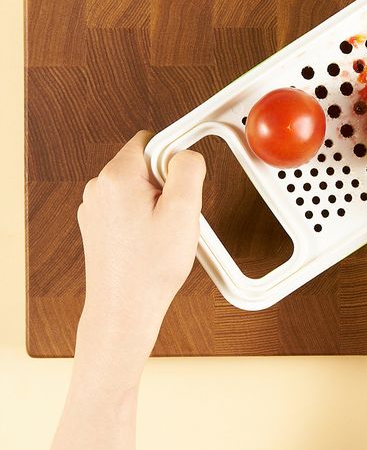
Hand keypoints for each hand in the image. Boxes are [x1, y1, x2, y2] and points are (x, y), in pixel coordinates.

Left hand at [76, 131, 205, 383]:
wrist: (124, 310)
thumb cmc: (150, 268)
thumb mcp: (183, 210)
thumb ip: (188, 168)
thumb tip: (186, 153)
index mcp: (116, 177)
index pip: (152, 140)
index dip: (175, 159)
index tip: (183, 184)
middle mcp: (98, 188)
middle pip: (146, 163)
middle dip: (167, 184)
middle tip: (174, 215)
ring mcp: (94, 208)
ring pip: (139, 186)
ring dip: (157, 202)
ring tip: (162, 233)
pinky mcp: (97, 225)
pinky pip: (129, 206)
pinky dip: (144, 218)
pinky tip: (151, 242)